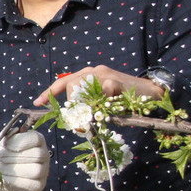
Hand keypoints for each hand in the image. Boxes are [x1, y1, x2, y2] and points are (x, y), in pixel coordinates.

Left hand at [0, 130, 48, 190]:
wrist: (0, 173)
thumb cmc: (4, 154)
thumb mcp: (1, 142)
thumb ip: (4, 138)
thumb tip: (6, 142)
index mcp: (37, 141)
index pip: (36, 139)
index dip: (20, 142)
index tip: (6, 145)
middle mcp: (44, 155)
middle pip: (37, 155)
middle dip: (14, 157)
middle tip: (0, 158)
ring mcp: (43, 171)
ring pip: (36, 170)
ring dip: (13, 169)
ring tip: (1, 167)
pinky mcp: (38, 185)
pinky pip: (30, 184)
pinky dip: (14, 180)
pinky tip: (6, 176)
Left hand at [33, 65, 164, 105]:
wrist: (152, 91)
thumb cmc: (126, 98)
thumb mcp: (102, 101)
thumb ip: (88, 105)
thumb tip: (73, 119)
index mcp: (88, 75)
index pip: (63, 82)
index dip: (49, 92)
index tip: (38, 102)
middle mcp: (94, 71)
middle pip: (69, 86)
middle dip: (71, 104)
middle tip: (81, 117)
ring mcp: (104, 74)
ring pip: (81, 89)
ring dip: (85, 106)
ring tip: (96, 113)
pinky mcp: (114, 81)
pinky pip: (100, 95)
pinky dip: (102, 105)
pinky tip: (110, 108)